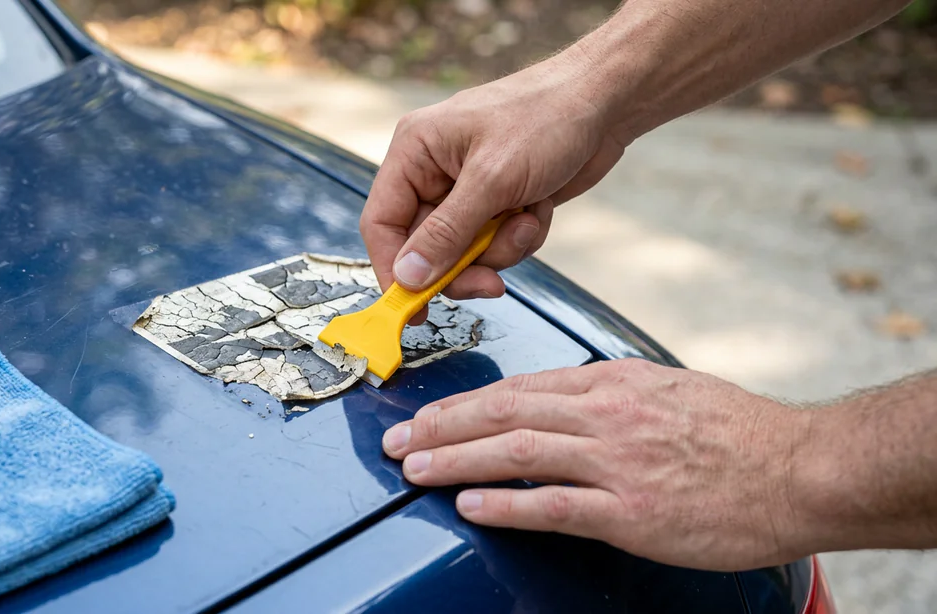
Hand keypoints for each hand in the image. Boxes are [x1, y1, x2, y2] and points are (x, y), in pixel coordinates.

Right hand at [360, 50, 628, 322]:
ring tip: (526, 220)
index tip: (413, 310)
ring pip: (464, 252)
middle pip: (424, 248)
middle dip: (463, 265)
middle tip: (491, 284)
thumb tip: (406, 277)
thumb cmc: (546, 119)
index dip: (394, 270)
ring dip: (500, 249)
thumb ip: (445, 233)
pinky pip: (495, 244)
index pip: (381, 224)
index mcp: (415, 152)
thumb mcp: (492, 180)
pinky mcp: (497, 202)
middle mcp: (433, 172)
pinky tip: (539, 209)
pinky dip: (520, 237)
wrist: (605, 103)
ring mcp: (466, 189)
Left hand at [381, 359, 817, 570]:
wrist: (801, 468)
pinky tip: (468, 506)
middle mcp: (605, 415)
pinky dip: (506, 505)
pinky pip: (555, 507)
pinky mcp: (632, 512)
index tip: (427, 412)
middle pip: (503, 414)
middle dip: (440, 426)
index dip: (463, 402)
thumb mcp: (667, 388)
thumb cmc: (740, 430)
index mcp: (611, 383)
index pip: (518, 388)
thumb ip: (610, 392)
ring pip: (516, 453)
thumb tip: (563, 399)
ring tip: (412, 467)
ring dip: (455, 460)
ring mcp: (617, 463)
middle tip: (395, 438)